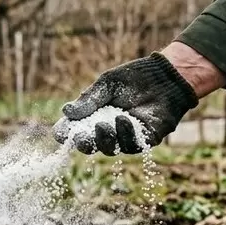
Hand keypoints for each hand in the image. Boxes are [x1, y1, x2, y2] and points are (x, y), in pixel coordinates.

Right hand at [53, 51, 199, 154]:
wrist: (165, 75)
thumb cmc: (134, 77)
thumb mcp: (107, 84)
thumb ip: (89, 99)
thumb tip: (66, 112)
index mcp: (95, 116)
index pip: (76, 130)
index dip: (66, 134)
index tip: (60, 133)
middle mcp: (109, 130)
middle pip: (91, 145)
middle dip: (84, 144)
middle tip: (79, 137)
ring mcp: (127, 136)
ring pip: (111, 148)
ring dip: (105, 139)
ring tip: (104, 124)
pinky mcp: (146, 138)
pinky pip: (133, 145)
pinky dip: (125, 135)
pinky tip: (123, 120)